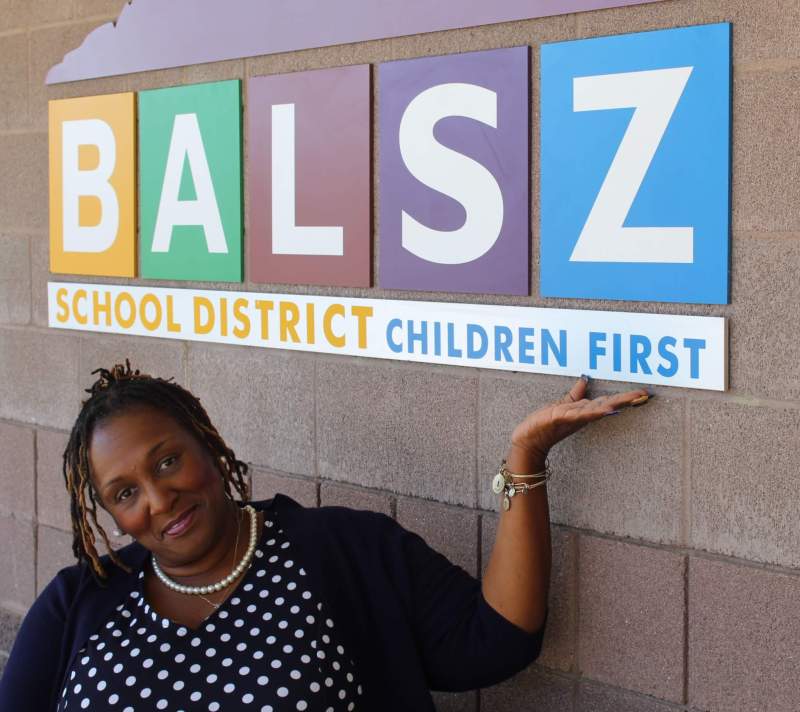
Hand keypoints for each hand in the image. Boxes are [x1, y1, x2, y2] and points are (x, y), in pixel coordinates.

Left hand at [508, 377, 649, 469]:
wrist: (529, 439)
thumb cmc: (545, 424)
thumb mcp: (563, 406)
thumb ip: (575, 394)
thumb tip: (585, 379)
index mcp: (584, 411)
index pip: (608, 401)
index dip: (625, 397)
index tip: (643, 393)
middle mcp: (581, 415)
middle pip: (606, 405)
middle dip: (625, 400)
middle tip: (643, 395)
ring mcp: (571, 417)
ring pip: (594, 410)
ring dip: (610, 405)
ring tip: (627, 401)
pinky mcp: (559, 418)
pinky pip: (576, 414)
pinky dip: (588, 411)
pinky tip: (600, 410)